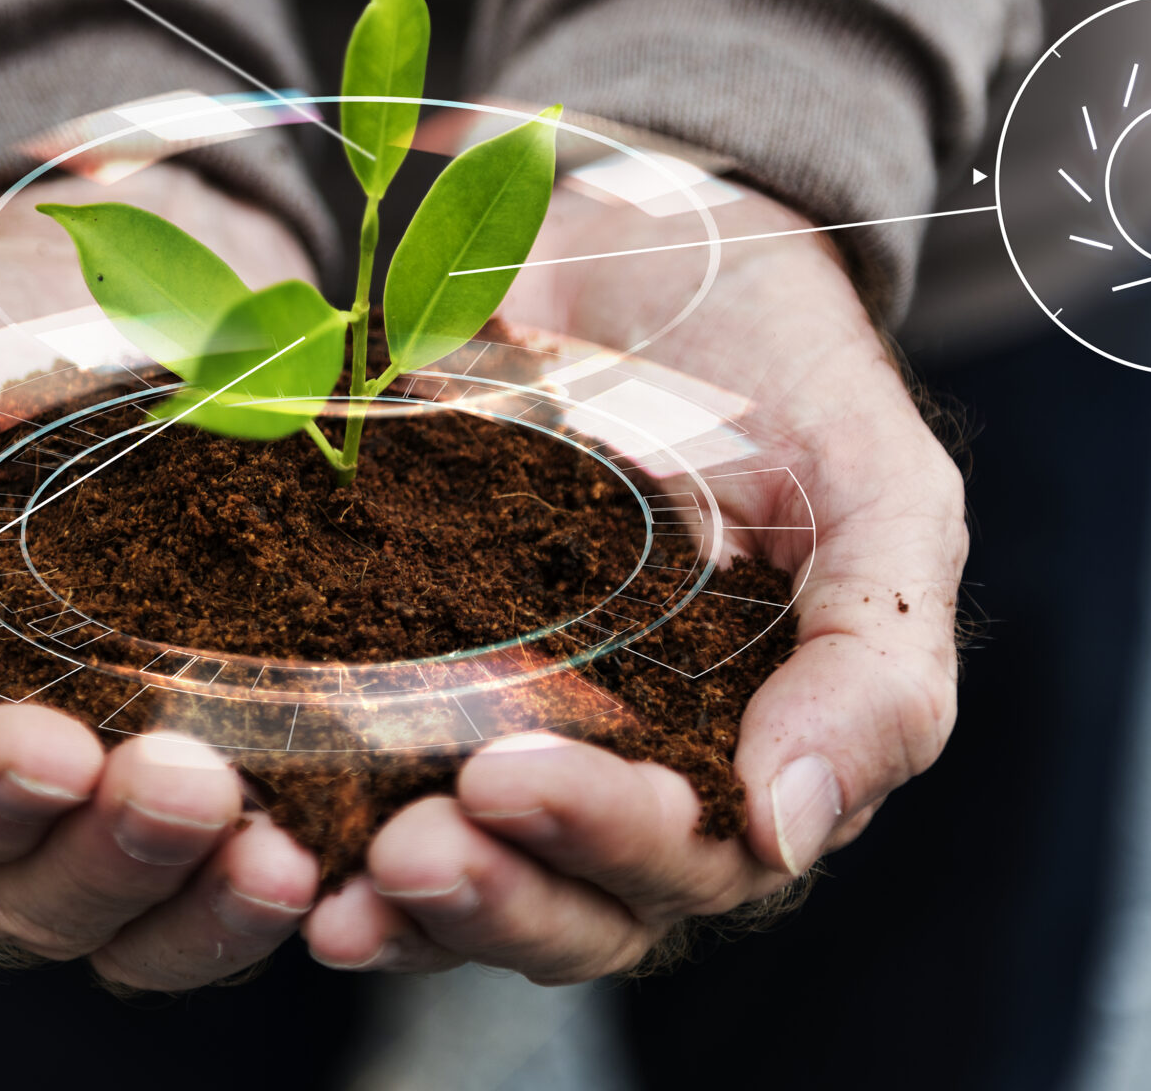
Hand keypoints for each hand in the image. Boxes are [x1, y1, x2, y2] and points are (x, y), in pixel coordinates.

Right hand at [0, 161, 324, 988]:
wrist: (81, 281)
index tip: (49, 743)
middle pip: (29, 901)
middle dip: (106, 857)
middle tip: (186, 782)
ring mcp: (113, 801)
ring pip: (143, 922)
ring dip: (204, 903)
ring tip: (276, 852)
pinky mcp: (234, 771)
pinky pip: (247, 882)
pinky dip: (285, 889)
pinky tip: (335, 859)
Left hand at [301, 178, 965, 981]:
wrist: (662, 244)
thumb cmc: (794, 374)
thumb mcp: (882, 496)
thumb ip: (876, 665)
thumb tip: (786, 836)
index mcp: (754, 762)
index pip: (687, 863)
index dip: (601, 843)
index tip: (509, 777)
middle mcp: (636, 780)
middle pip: (570, 907)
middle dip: (491, 895)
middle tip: (411, 847)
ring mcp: (522, 735)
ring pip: (471, 879)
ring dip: (406, 905)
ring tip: (334, 885)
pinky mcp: (417, 678)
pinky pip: (369, 790)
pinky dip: (326, 832)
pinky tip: (268, 842)